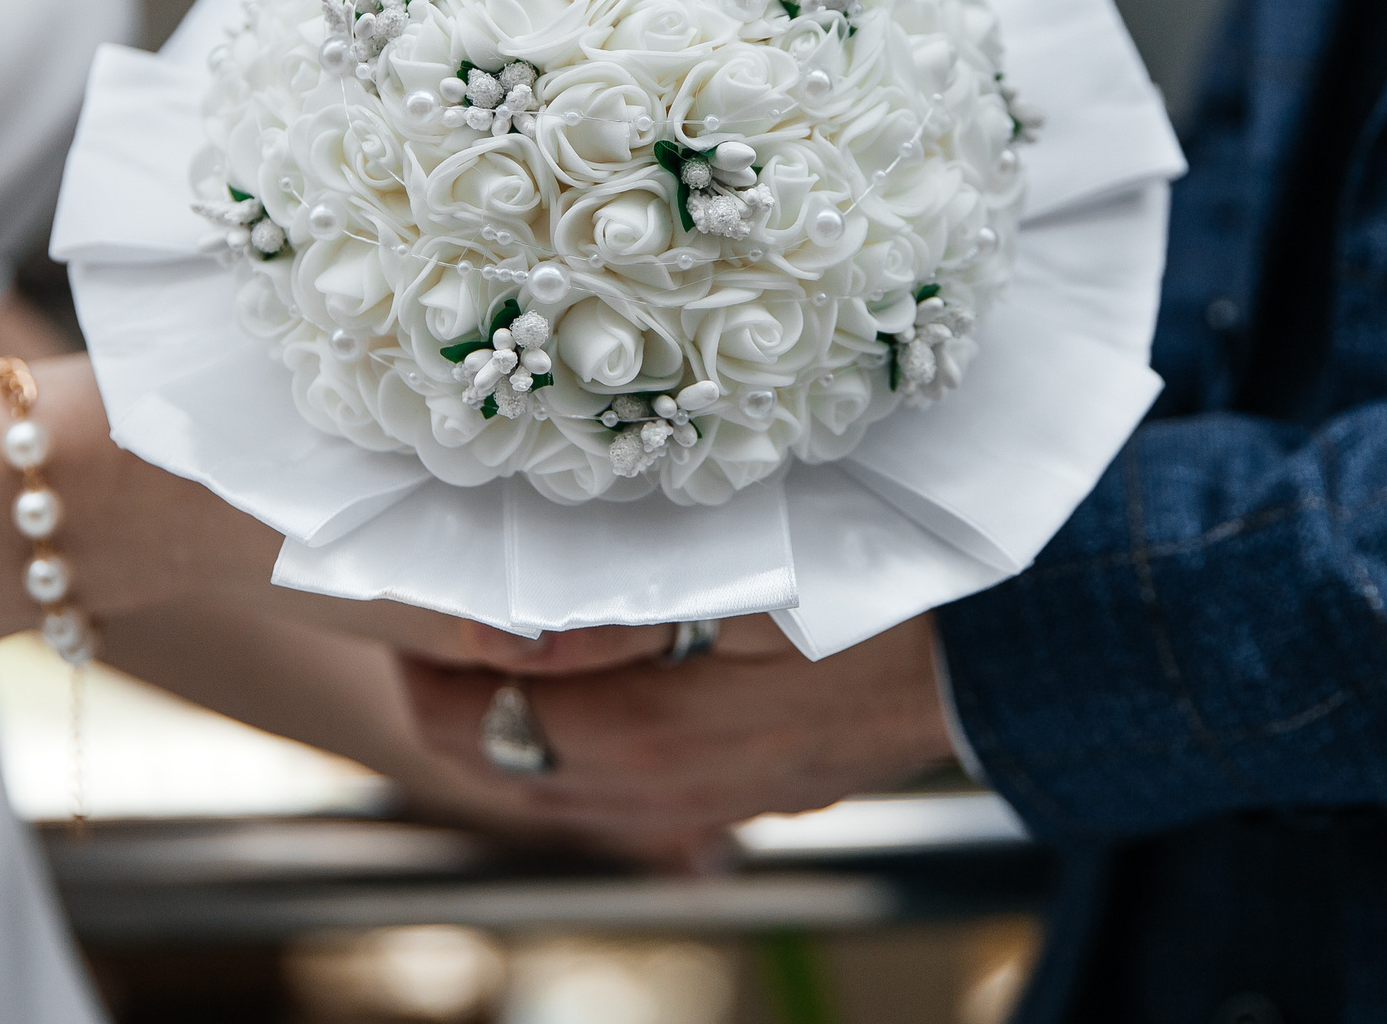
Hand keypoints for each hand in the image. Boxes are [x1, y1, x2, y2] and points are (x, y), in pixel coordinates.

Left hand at [398, 615, 956, 842]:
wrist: (989, 663)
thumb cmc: (871, 598)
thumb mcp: (747, 583)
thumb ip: (618, 609)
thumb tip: (501, 627)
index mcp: (643, 735)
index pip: (478, 713)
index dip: (422, 655)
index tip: (397, 593)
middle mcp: (656, 792)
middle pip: (501, 760)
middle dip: (445, 694)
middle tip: (417, 619)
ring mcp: (699, 804)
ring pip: (554, 783)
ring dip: (501, 724)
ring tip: (476, 655)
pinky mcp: (736, 797)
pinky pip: (614, 794)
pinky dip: (568, 752)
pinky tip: (574, 704)